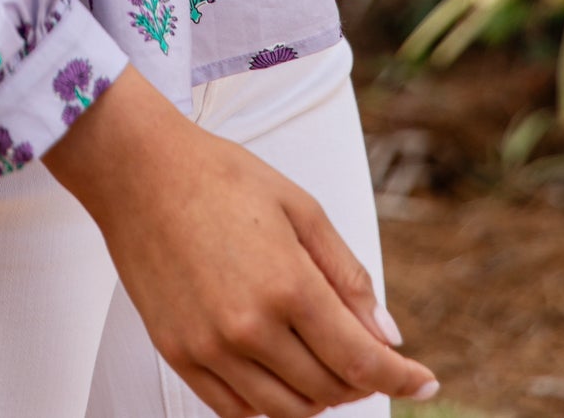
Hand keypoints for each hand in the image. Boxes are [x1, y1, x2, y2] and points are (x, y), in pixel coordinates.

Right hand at [44, 66, 440, 417]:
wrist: (137, 170)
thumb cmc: (222, 177)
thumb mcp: (300, 208)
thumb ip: (347, 276)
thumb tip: (388, 338)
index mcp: (288, 285)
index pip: (362, 360)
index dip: (403, 378)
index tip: (426, 382)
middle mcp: (250, 327)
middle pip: (329, 390)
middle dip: (362, 380)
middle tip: (369, 356)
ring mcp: (210, 348)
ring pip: (287, 411)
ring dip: (320, 397)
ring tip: (326, 364)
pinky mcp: (179, 354)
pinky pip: (238, 410)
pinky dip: (271, 404)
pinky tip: (281, 372)